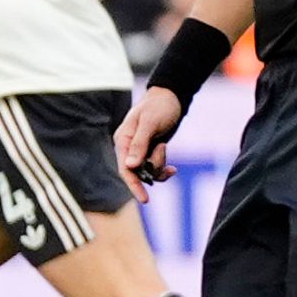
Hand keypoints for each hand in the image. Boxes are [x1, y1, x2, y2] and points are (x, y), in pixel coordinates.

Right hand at [114, 88, 183, 202]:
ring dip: (159, 164)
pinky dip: (164, 168)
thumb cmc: (159, 106)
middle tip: (167, 163)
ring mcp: (140, 150)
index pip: (125, 168)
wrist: (172, 97)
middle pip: (137, 173)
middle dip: (152, 171)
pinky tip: (173, 169)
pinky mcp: (151, 151)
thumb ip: (139, 144)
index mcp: (123, 140)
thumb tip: (130, 166)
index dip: (134, 185)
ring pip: (148, 171)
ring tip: (164, 145)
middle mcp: (129, 147)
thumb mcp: (150, 123)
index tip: (145, 199)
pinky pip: (155, 168)